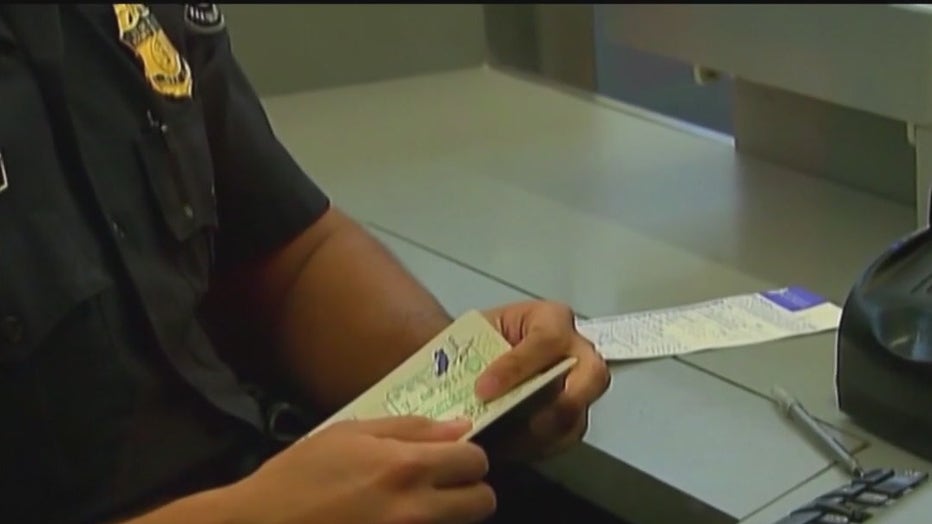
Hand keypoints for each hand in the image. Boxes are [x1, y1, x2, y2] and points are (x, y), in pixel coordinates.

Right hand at [228, 417, 495, 523]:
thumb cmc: (300, 474)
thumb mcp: (350, 433)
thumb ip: (409, 429)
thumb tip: (460, 428)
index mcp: (406, 466)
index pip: (475, 461)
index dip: (467, 457)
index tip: (450, 458)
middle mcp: (415, 509)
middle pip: (483, 502)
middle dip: (470, 490)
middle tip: (441, 486)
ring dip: (450, 514)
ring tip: (415, 505)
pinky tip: (396, 522)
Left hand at [476, 301, 609, 459]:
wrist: (478, 357)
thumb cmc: (481, 339)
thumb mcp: (475, 332)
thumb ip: (474, 352)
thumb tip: (459, 382)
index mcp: (552, 319)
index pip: (547, 340)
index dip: (517, 367)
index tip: (483, 390)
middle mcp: (577, 352)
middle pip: (593, 376)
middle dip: (561, 402)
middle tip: (524, 422)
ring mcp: (580, 390)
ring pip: (578, 415)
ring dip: (541, 434)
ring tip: (503, 441)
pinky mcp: (571, 420)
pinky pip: (563, 440)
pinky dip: (535, 448)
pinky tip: (506, 447)